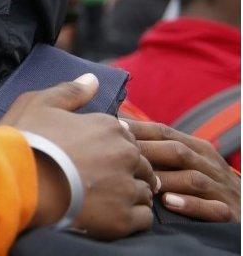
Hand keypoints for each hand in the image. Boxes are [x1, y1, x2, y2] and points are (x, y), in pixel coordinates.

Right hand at [0, 74, 158, 239]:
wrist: (14, 183)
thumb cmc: (24, 141)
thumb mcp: (38, 104)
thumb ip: (70, 91)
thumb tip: (92, 79)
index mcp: (108, 126)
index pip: (125, 137)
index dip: (109, 148)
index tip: (91, 159)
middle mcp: (124, 154)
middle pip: (140, 164)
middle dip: (124, 171)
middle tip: (96, 182)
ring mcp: (125, 187)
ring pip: (144, 191)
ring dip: (128, 195)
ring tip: (100, 201)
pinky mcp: (122, 219)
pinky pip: (143, 219)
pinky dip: (130, 218)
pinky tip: (107, 216)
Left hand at [124, 119, 239, 222]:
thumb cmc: (204, 186)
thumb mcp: (186, 162)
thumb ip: (159, 150)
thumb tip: (120, 131)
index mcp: (197, 149)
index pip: (164, 132)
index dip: (137, 129)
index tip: (111, 128)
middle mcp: (209, 165)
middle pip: (177, 152)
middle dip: (147, 150)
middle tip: (118, 153)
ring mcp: (221, 189)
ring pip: (193, 179)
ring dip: (167, 178)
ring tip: (142, 179)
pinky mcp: (228, 212)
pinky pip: (211, 208)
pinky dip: (190, 204)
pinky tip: (169, 202)